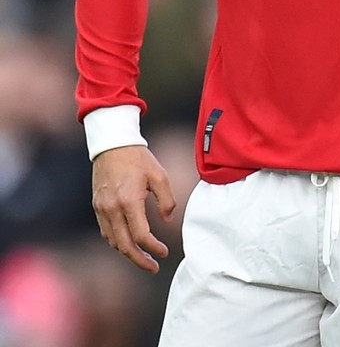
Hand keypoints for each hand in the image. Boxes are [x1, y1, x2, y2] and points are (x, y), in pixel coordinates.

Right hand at [92, 145, 175, 272]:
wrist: (112, 146)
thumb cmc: (139, 159)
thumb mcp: (160, 176)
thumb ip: (167, 200)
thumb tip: (166, 221)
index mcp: (129, 201)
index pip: (141, 235)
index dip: (154, 248)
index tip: (165, 253)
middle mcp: (112, 209)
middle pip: (124, 245)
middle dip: (139, 260)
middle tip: (154, 268)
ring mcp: (101, 209)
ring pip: (113, 241)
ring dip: (128, 253)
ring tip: (144, 258)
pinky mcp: (97, 207)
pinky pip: (106, 231)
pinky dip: (118, 241)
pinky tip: (130, 243)